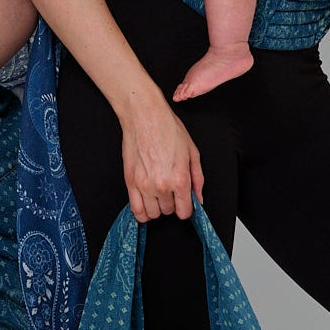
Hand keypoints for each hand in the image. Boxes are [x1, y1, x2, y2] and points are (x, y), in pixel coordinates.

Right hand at [120, 98, 204, 222]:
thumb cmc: (168, 128)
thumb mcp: (192, 152)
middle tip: (170, 188)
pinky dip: (142, 212)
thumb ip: (198, 178)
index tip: (183, 202)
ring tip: (158, 193)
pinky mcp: (130, 182)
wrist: (145, 115)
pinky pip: (136, 210)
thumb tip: (198, 198)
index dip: (185, 208)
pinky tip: (146, 203)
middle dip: (171, 203)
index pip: (184, 212)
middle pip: (168, 211)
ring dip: (157, 207)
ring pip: (152, 213)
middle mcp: (162, 185)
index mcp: (180, 178)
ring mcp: (144, 185)